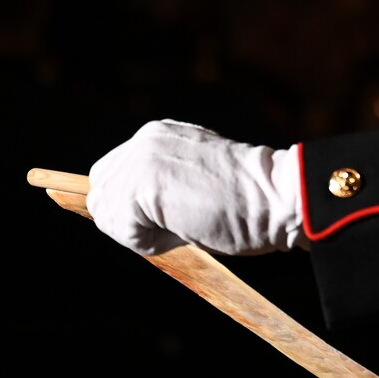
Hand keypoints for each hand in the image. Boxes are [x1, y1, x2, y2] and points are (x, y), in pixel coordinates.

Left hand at [86, 119, 303, 256]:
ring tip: (182, 225)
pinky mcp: (144, 184)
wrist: (278, 198)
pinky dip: (146, 242)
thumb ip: (158, 188)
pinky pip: (121, 228)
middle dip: (127, 219)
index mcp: (157, 136)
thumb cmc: (247, 202)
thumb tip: (126, 217)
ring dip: (138, 232)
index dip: (127, 206)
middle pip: (100, 194)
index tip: (163, 217)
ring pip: (107, 213)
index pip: (110, 175)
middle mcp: (145, 140)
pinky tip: (183, 229)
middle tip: (174, 224)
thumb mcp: (193, 182)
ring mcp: (142, 159)